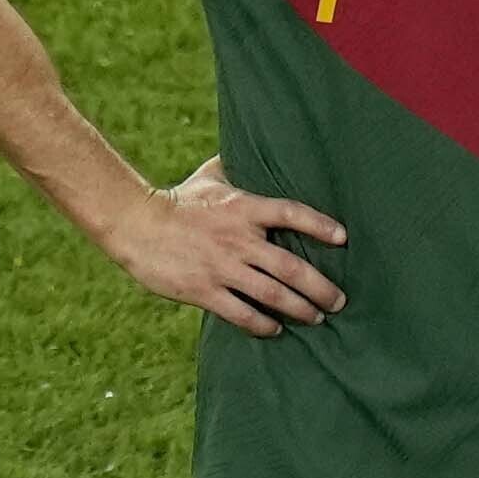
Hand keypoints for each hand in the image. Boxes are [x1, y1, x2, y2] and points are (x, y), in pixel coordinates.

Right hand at [109, 158, 347, 334]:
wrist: (134, 224)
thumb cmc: (176, 200)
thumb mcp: (209, 178)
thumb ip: (236, 168)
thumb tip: (253, 147)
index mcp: (243, 208)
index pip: (291, 213)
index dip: (320, 225)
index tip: (343, 238)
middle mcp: (238, 239)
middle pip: (291, 267)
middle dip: (320, 288)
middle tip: (338, 301)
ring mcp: (222, 267)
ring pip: (272, 294)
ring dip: (299, 309)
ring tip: (316, 318)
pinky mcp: (204, 290)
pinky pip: (242, 313)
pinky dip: (263, 324)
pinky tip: (276, 330)